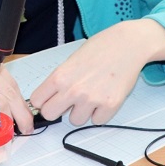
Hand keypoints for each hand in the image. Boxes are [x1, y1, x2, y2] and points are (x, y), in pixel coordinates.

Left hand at [30, 20, 164, 125]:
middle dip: (57, 110)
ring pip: (75, 121)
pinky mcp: (110, 105)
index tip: (49, 99)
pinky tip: (104, 96)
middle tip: (68, 101)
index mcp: (60, 76)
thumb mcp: (71, 61)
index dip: (43, 100)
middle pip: (50, 115)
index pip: (37, 101)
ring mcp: (92, 99)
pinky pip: (97, 121)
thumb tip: (48, 100)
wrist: (127, 44)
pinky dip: (100, 113)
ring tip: (91, 95)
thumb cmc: (100, 48)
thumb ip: (59, 80)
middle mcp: (73, 90)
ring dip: (81, 112)